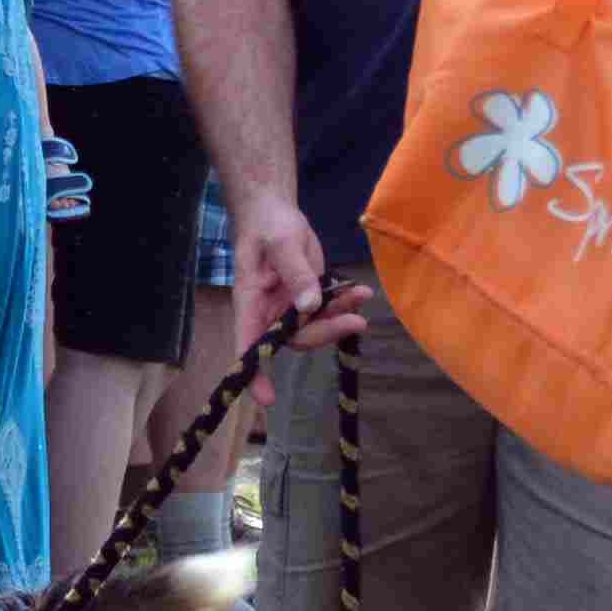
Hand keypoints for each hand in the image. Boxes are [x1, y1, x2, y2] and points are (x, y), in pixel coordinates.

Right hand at [227, 194, 364, 413]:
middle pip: (295, 338)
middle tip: (355, 320)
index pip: (248, 345)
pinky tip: (361, 291)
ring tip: (363, 297)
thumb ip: (295, 273)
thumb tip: (309, 305)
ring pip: (315, 325)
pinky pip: (327, 308)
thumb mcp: (281, 243)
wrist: (274, 211)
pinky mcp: (307, 295)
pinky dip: (345, 302)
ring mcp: (289, 306)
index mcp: (250, 302)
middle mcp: (269, 311)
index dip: (256, 373)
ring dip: (341, 316)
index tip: (267, 399)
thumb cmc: (267, 225)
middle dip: (325, 332)